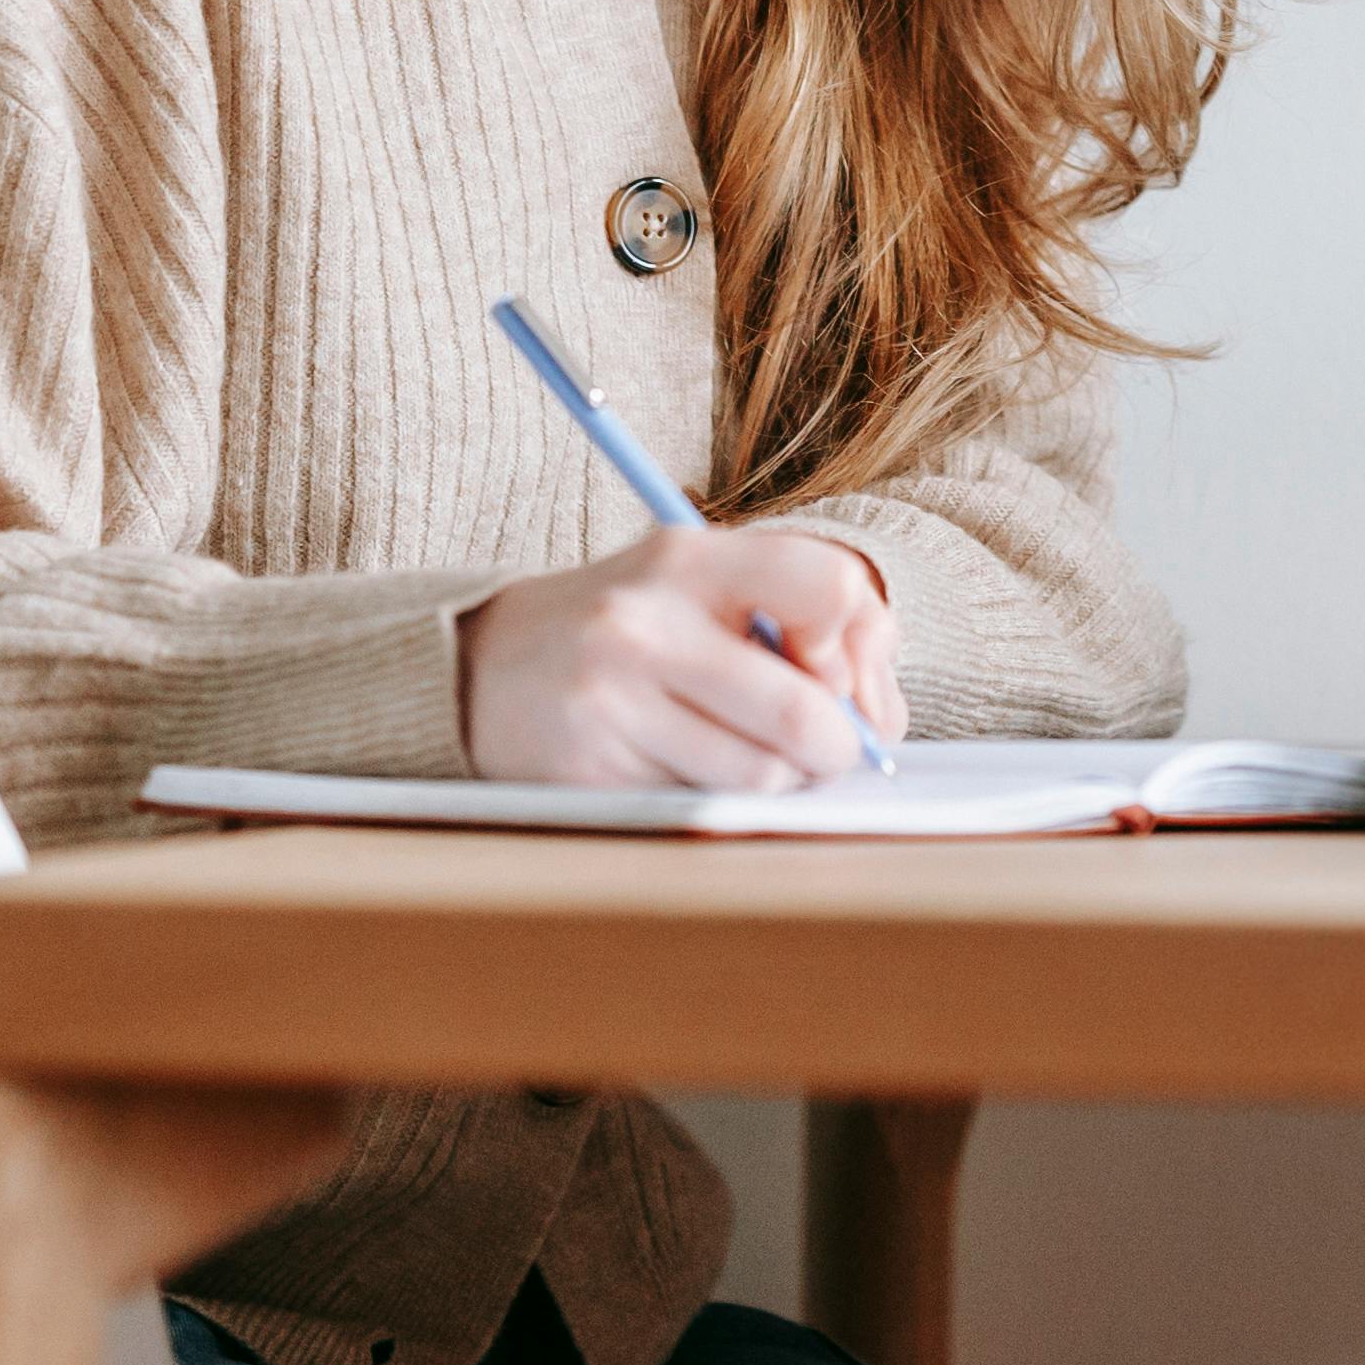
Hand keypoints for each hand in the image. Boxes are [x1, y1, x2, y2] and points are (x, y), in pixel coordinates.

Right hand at [458, 531, 904, 789]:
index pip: (831, 587)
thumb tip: (878, 720)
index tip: (832, 670)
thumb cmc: (630, 631)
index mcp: (690, 558)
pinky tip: (675, 765)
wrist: (486, 666)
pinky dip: (711, 799)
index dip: (856, 645)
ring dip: (773, 781)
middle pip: (804, 714)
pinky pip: (701, 806)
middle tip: (824, 751)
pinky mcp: (588, 771)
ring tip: (739, 752)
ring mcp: (611, 700)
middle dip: (834, 748)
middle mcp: (646, 623)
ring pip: (760, 777)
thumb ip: (801, 625)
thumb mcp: (704, 590)